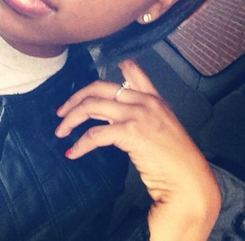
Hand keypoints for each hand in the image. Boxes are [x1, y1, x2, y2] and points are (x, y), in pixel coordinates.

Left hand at [55, 59, 220, 240]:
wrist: (190, 182)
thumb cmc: (174, 159)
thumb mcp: (160, 126)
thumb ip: (138, 112)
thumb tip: (107, 112)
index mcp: (152, 97)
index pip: (131, 69)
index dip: (106, 68)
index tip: (90, 76)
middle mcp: (144, 100)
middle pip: (98, 87)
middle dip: (74, 99)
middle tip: (61, 112)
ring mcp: (138, 114)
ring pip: (92, 106)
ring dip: (70, 119)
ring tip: (60, 131)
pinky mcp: (131, 132)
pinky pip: (95, 134)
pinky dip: (80, 143)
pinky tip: (72, 152)